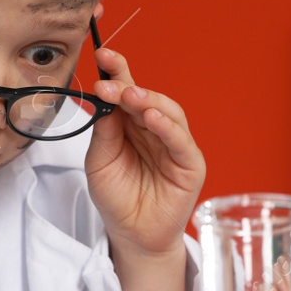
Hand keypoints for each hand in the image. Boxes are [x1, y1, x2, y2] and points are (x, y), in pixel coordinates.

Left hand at [84, 45, 205, 290]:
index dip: (118, 71)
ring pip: (168, 112)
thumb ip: (105, 131)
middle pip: (147, 97)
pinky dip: (168, 127)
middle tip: (110, 80)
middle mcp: (155, 129)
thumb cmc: (117, 199)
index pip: (127, 91)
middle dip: (128, 85)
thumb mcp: (100, 161)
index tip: (102, 54)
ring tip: (129, 95)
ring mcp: (175, 145)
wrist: (132, 236)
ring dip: (149, 101)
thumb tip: (105, 98)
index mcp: (133, 124)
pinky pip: (181, 141)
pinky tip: (153, 118)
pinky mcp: (190, 164)